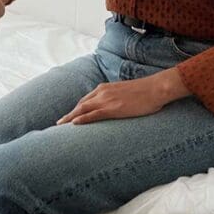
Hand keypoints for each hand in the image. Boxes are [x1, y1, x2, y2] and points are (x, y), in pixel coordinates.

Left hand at [56, 69, 188, 124]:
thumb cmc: (145, 92)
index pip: (85, 100)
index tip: (68, 117)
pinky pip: (93, 114)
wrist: (156, 88)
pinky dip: (82, 119)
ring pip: (82, 109)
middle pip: (80, 105)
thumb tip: (115, 106)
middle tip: (58, 123)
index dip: (75, 109)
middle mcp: (102, 92)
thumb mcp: (125, 93)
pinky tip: (73, 123)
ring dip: (69, 117)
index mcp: (104, 88)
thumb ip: (116, 98)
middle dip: (68, 114)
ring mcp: (107, 100)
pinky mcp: (113, 108)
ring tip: (59, 126)